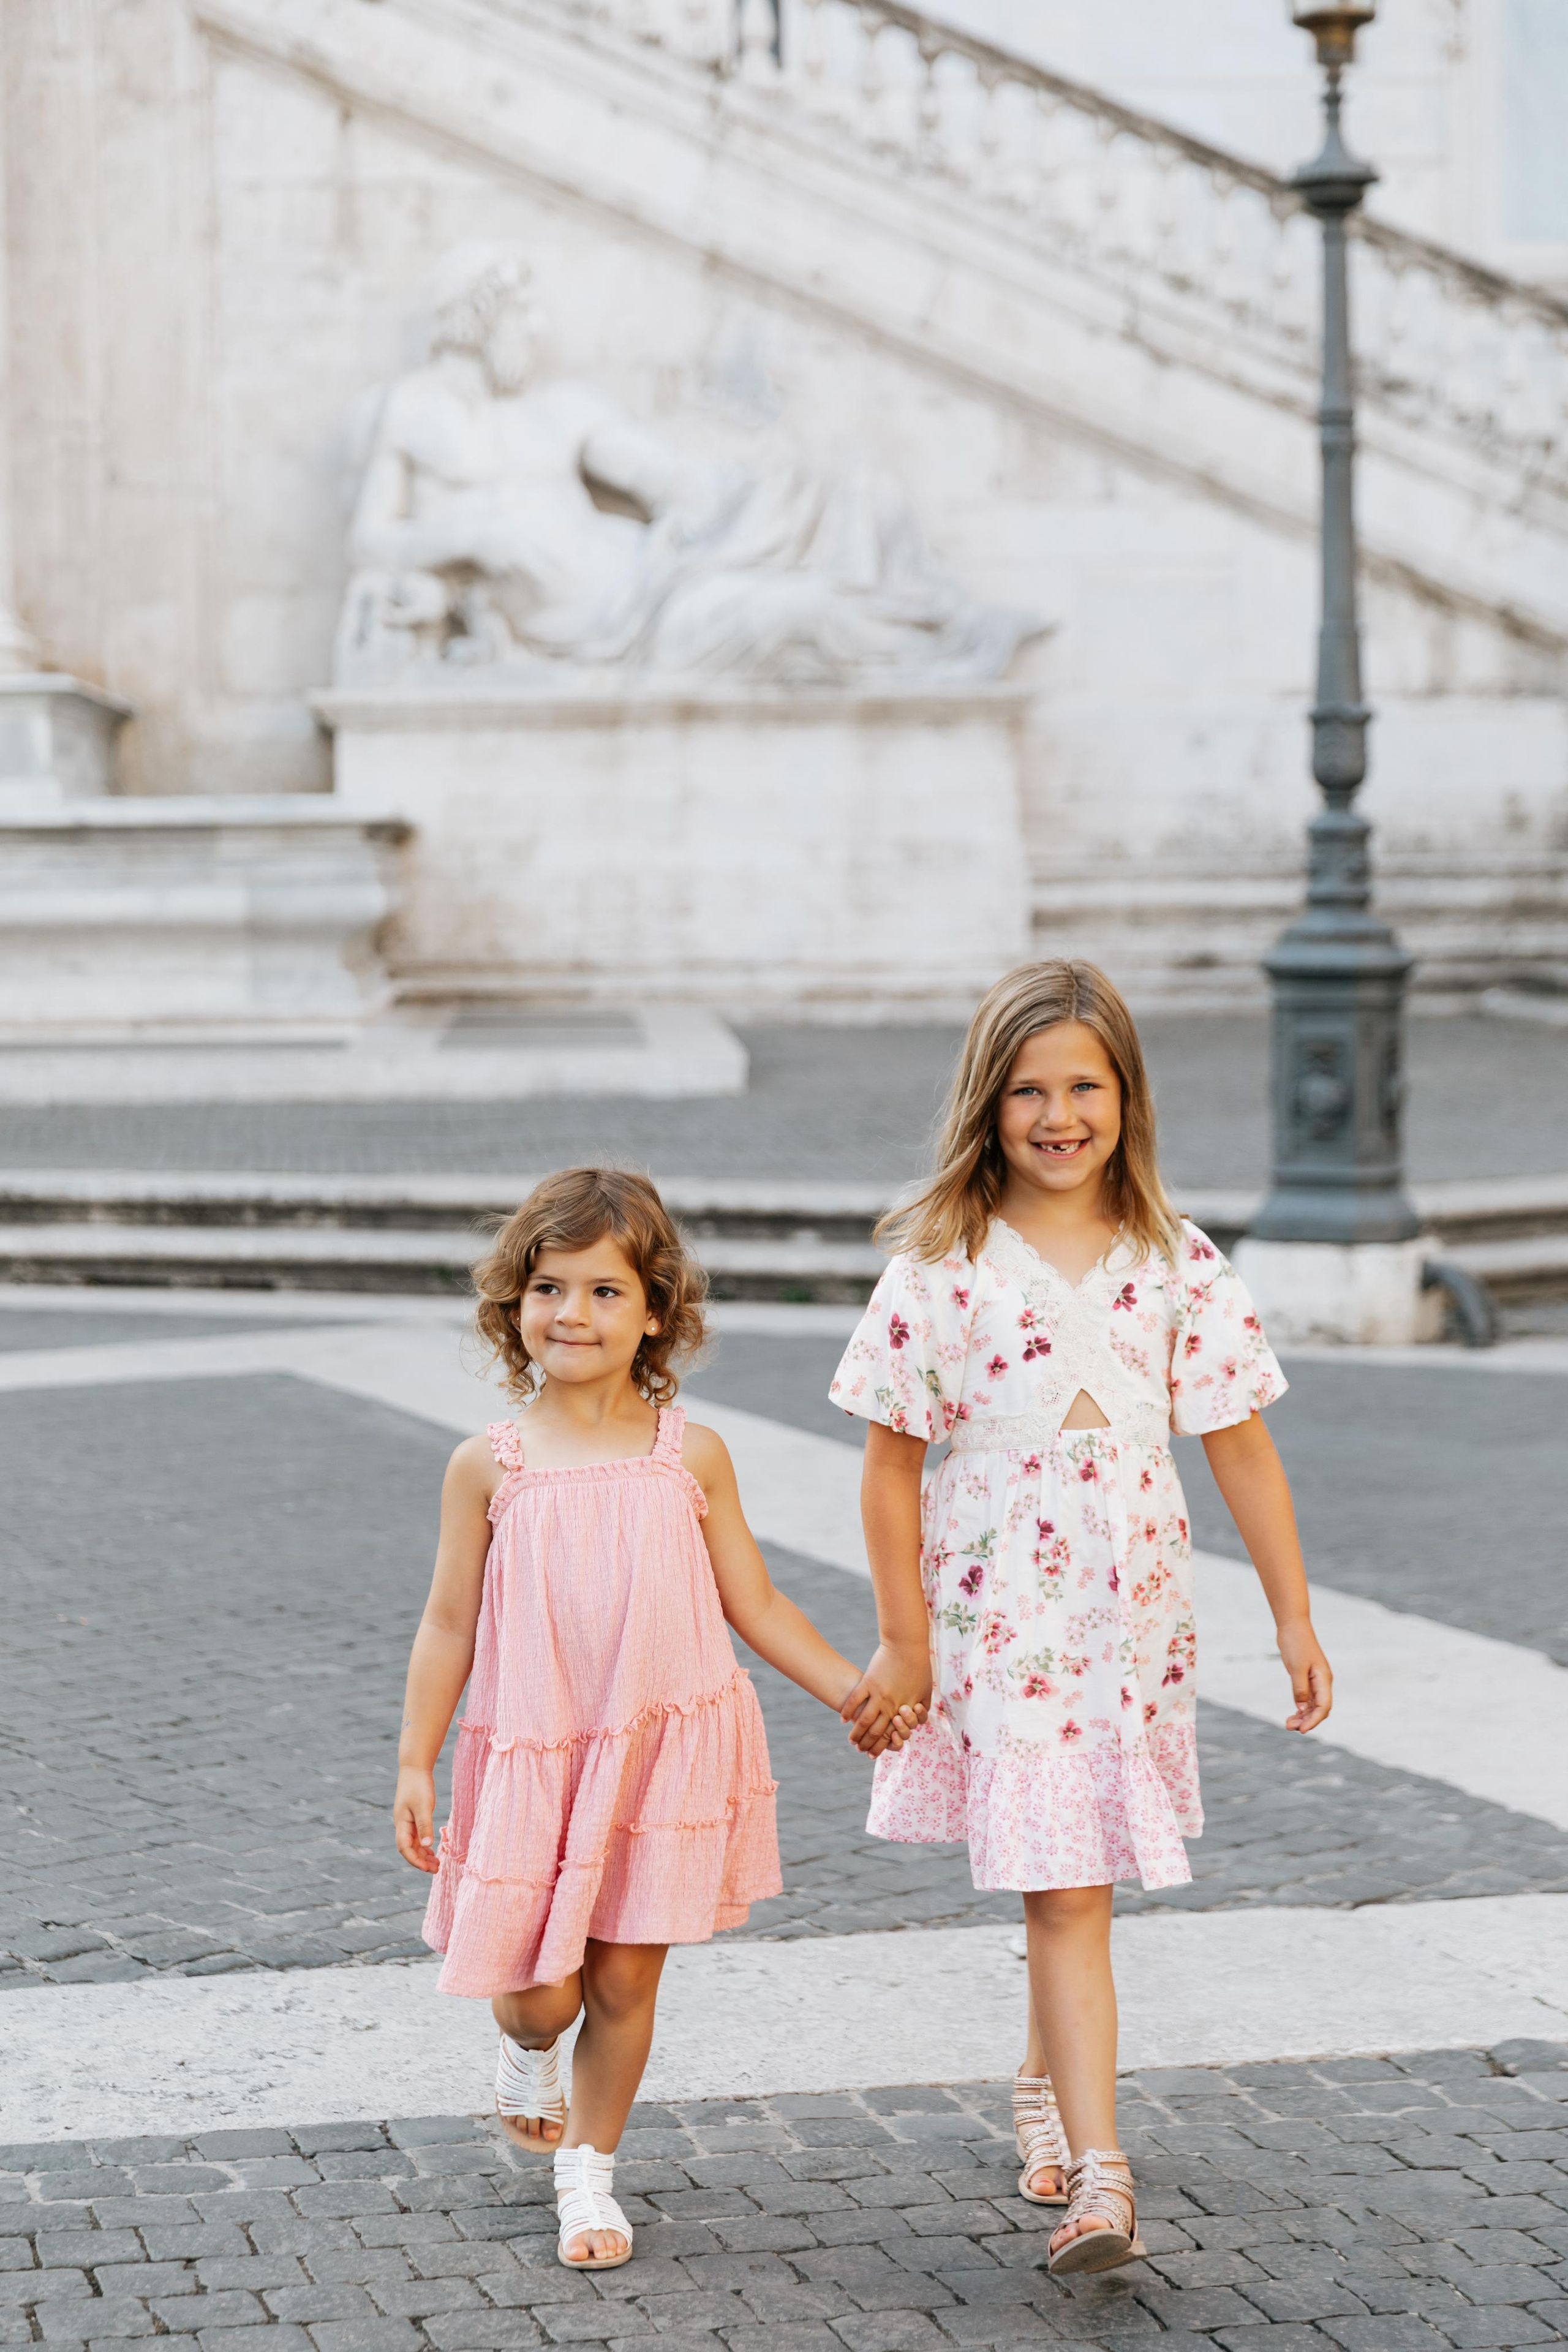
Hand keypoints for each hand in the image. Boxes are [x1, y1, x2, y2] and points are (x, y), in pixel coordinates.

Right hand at [393, 1765, 439, 1872]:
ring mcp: (407, 1822)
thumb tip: (426, 1847)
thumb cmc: (418, 1785)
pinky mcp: (414, 1817)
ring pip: (413, 1844)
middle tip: (436, 1870)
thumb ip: (425, 1826)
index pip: (404, 1848)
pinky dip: (424, 1846)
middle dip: (420, 1861)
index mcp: (401, 1823)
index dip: (415, 1860)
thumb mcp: (423, 1806)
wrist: (415, 1768)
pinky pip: (417, 1837)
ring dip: (423, 1855)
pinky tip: (433, 1851)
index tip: (427, 1869)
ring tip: (436, 1865)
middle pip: (409, 1849)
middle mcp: (402, 1825)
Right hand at [840, 1641, 931, 1755]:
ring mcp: (878, 1694)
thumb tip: (920, 1721)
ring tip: (851, 1740)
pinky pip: (855, 1701)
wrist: (908, 1646)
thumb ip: (923, 1709)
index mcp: (905, 1710)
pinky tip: (843, 1720)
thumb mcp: (926, 1692)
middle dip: (867, 1745)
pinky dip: (848, 1712)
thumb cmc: (920, 1668)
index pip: (892, 1736)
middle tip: (859, 1750)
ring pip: (863, 1720)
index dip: (881, 1747)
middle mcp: (891, 1706)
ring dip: (856, 1733)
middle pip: (876, 1732)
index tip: (873, 1753)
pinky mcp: (868, 1682)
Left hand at [1278, 1619, 1331, 1731]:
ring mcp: (1315, 1681)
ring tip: (1288, 1724)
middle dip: (1307, 1721)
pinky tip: (1293, 1715)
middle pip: (1320, 1709)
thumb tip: (1302, 1709)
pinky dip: (1301, 1708)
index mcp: (1323, 1679)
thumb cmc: (1296, 1644)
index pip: (1324, 1706)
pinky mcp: (1307, 1679)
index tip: (1302, 1730)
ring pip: (1313, 1706)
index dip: (1314, 1720)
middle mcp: (1322, 1682)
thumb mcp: (1296, 1667)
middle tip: (1289, 1727)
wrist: (1293, 1626)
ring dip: (1303, 1716)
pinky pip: (1307, 1699)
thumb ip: (1300, 1688)